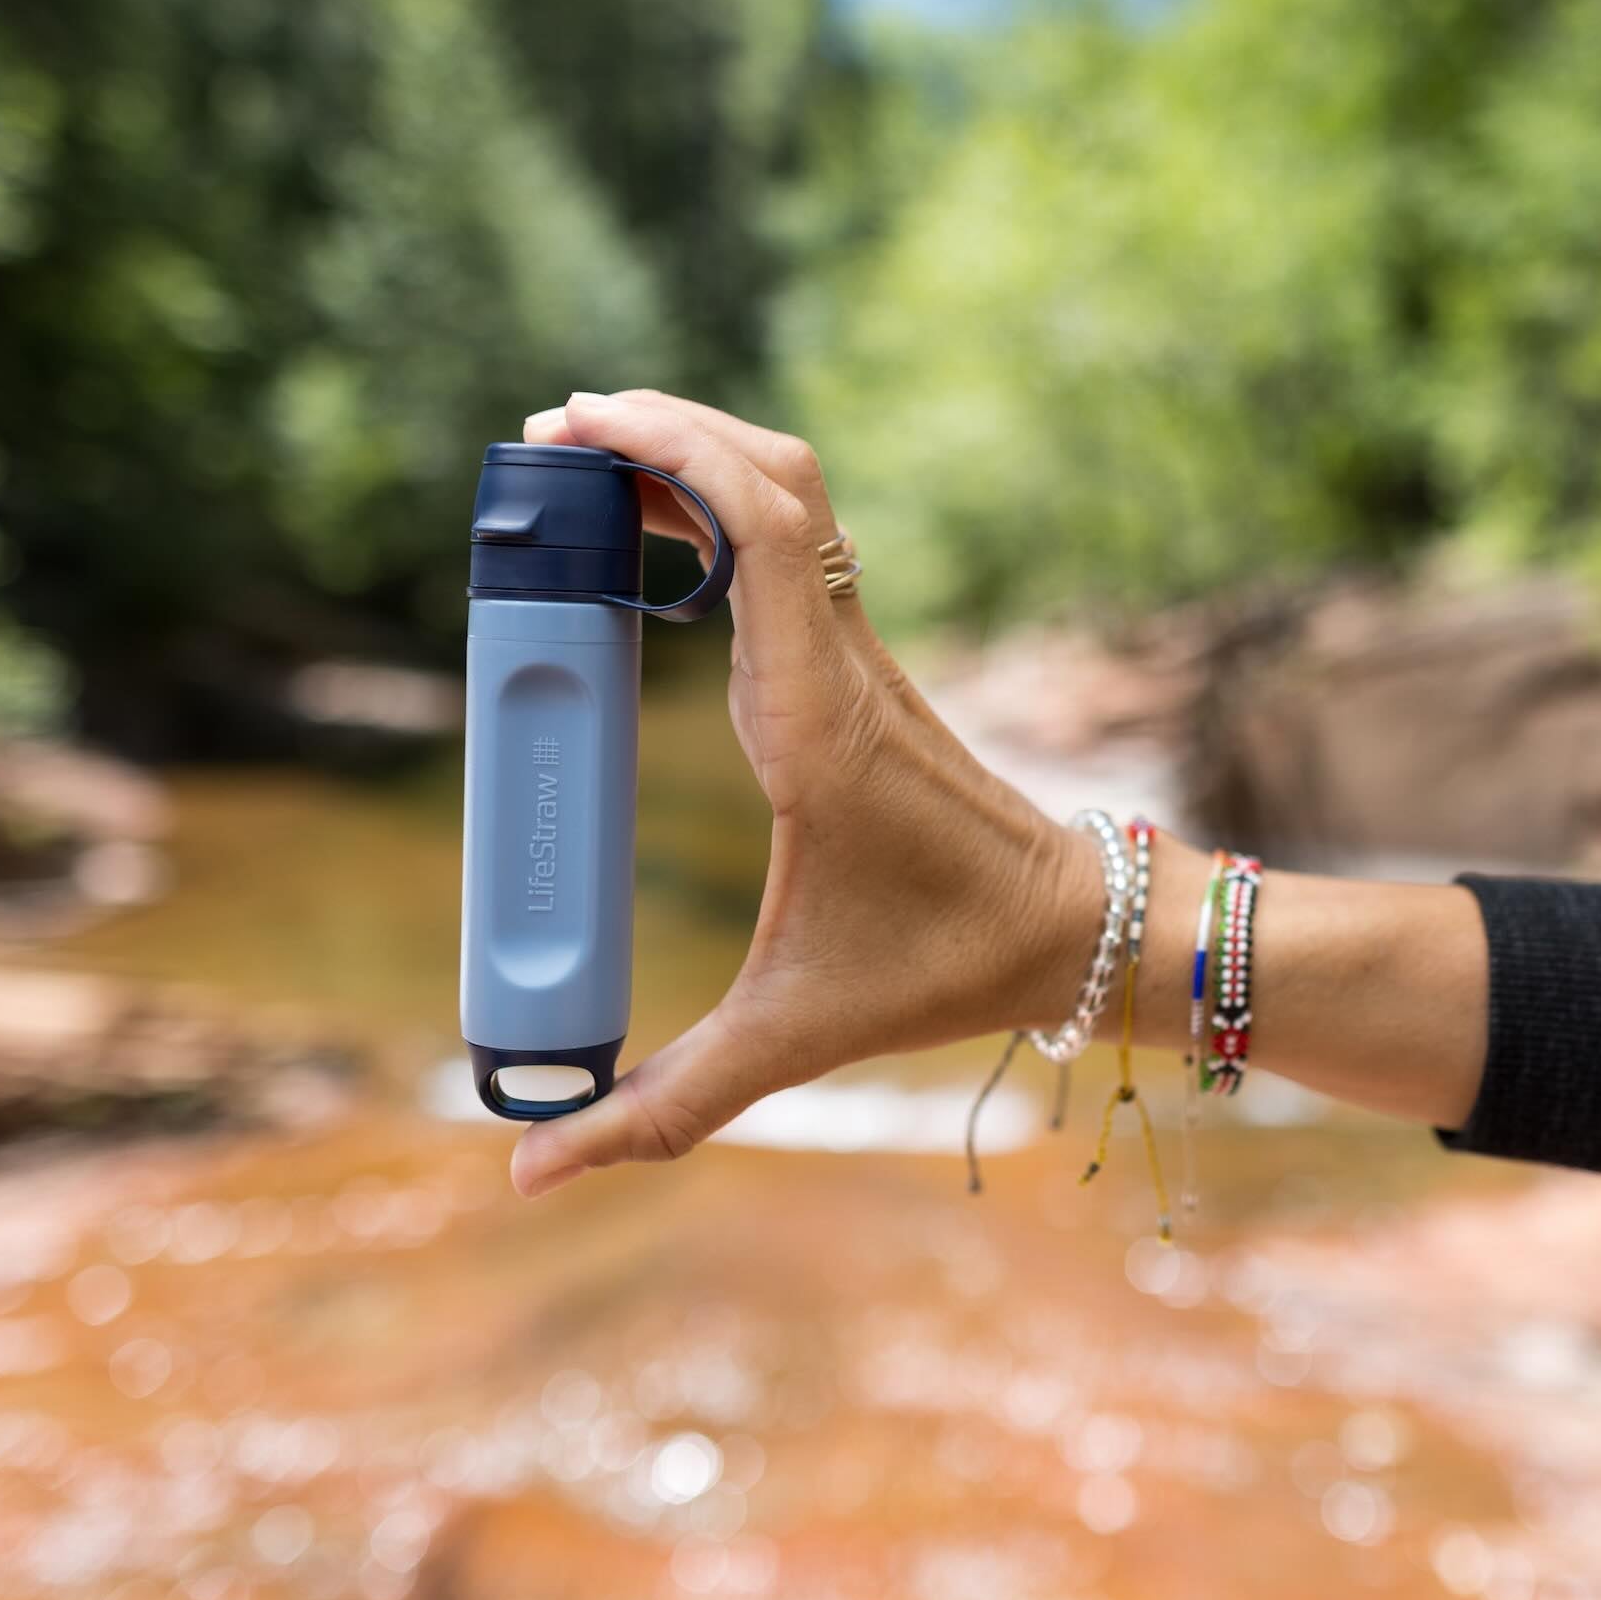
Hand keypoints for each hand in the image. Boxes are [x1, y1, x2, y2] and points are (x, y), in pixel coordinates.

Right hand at [506, 391, 1096, 1195]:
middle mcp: (839, 659)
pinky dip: (726, 506)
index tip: (578, 426)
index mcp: (814, 717)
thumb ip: (660, 1107)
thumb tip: (527, 1173)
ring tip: (588, 459)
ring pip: (791, 496)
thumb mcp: (790, 1037)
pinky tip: (658, 538)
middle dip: (663, 428)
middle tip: (552, 431)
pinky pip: (795, 543)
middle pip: (770, 478)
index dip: (673, 454)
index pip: (761, 532)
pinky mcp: (860, 660)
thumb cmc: (938, 968)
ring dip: (698, 454)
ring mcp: (857, 648)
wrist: (1073, 931)